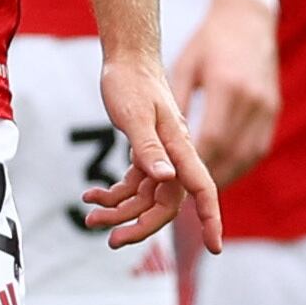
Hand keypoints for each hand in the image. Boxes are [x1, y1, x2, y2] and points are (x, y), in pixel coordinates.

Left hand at [83, 53, 223, 251]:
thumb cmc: (132, 82)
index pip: (201, 189)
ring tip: (90, 219)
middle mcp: (175, 157)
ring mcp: (161, 156)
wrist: (127, 57)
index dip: (210, 218)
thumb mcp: (135, 114)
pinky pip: (134, 184)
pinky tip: (90, 195)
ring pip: (146, 197)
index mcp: (180, 147)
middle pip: (165, 204)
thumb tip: (166, 179)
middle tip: (110, 240)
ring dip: (120, 212)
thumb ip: (149, 148)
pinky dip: (113, 193)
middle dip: (140, 226)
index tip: (215, 247)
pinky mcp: (146, 152)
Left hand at [169, 0, 279, 187]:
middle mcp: (251, 100)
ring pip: (247, 155)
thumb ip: (176, 102)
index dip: (196, 165)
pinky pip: (258, 148)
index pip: (212, 139)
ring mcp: (266, 106)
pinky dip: (240, 164)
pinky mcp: (273, 110)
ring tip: (200, 192)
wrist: (246, 20)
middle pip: (231, 152)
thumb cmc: (207, 42)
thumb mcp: (185, 65)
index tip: (176, 183)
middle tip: (185, 197)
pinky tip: (222, 172)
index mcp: (226, 87)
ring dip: (226, 175)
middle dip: (209, 178)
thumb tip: (161, 138)